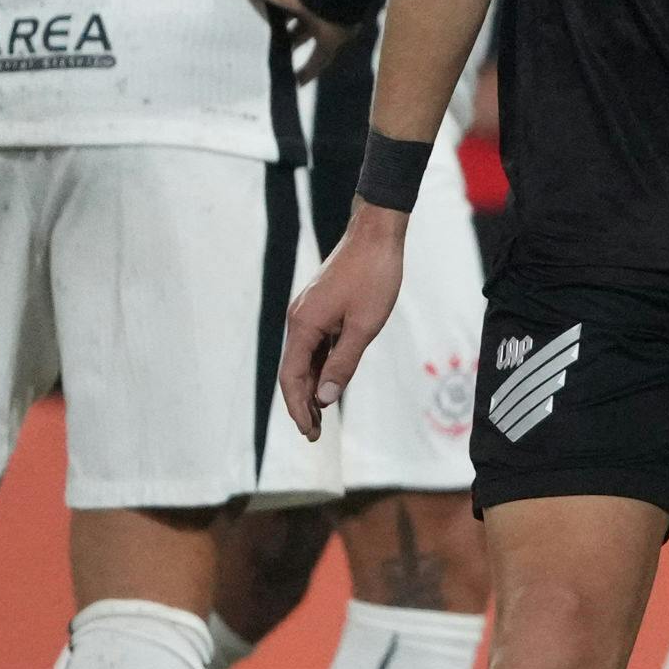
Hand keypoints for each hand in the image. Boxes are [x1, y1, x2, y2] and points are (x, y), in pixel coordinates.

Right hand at [185, 0, 353, 83]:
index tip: (233, 8)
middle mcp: (299, 2)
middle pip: (281, 15)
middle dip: (268, 26)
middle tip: (244, 42)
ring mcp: (316, 21)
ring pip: (299, 36)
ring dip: (286, 48)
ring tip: (263, 64)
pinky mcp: (329, 40)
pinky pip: (317, 59)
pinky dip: (307, 71)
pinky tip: (292, 84)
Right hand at [278, 211, 406, 439]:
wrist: (376, 234)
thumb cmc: (374, 276)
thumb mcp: (364, 325)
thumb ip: (344, 363)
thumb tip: (324, 398)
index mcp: (304, 325)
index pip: (292, 378)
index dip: (299, 408)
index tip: (310, 433)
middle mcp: (299, 320)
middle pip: (295, 372)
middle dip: (303, 404)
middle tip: (315, 434)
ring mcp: (309, 313)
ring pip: (305, 359)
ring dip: (312, 388)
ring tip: (322, 417)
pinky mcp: (321, 308)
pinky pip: (316, 345)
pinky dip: (321, 367)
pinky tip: (330, 383)